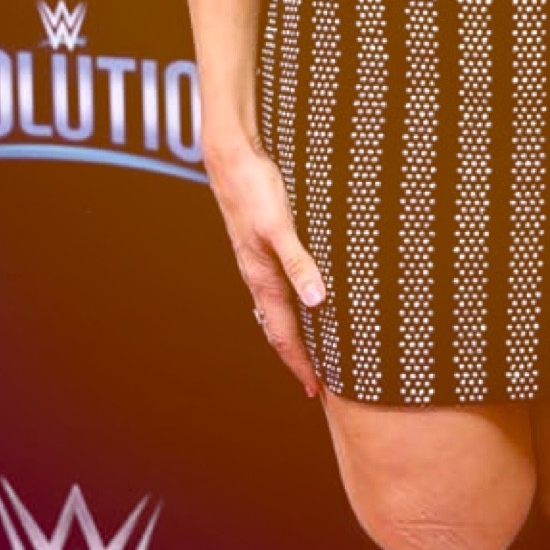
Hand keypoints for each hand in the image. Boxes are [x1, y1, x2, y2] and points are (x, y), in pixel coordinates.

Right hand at [202, 133, 326, 398]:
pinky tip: (304, 297)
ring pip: (279, 308)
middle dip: (299, 356)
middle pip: (280, 328)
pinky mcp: (263, 244)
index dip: (300, 364)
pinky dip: (294, 303)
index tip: (316, 390)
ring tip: (315, 348)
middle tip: (319, 382)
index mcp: (263, 279)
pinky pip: (279, 286)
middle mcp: (259, 276)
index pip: (284, 334)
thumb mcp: (279, 226)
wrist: (230, 159)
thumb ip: (298, 262)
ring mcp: (259, 261)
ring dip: (297, 332)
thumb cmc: (254, 190)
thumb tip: (317, 301)